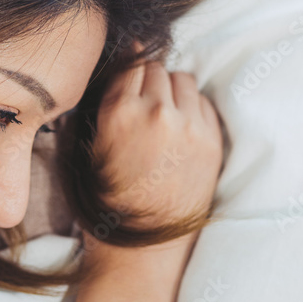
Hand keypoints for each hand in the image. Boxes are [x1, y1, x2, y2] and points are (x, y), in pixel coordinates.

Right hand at [92, 43, 223, 231]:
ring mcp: (188, 126)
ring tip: (164, 114)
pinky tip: (181, 129)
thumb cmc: (108, 198)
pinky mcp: (211, 141)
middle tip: (144, 104)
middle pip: (157, 68)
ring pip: (183, 79)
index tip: (129, 82)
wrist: (141, 245)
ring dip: (173, 90)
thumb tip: (130, 56)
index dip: (128, 73)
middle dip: (149, 81)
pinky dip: (193, 109)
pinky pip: (204, 103)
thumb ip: (107, 100)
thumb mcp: (91, 145)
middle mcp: (156, 113)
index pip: (130, 66)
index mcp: (119, 113)